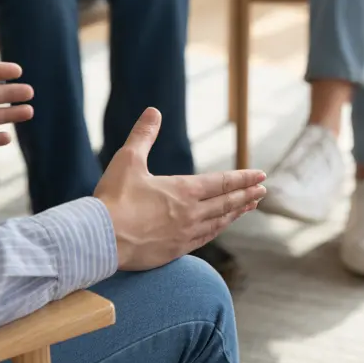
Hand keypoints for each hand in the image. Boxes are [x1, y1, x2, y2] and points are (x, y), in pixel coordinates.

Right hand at [94, 108, 266, 269]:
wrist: (100, 240)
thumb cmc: (113, 198)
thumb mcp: (128, 160)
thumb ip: (143, 135)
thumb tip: (153, 111)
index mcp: (183, 190)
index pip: (222, 182)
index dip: (243, 178)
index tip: (261, 175)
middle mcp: (190, 213)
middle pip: (226, 203)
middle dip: (246, 195)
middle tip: (262, 191)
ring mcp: (185, 234)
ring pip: (219, 222)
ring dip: (235, 213)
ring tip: (248, 207)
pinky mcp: (174, 251)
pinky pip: (204, 239)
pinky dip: (217, 229)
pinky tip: (220, 227)